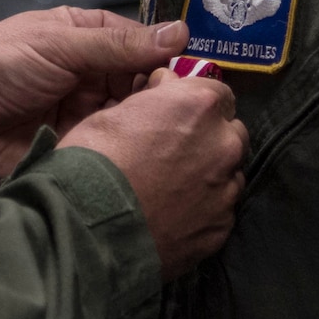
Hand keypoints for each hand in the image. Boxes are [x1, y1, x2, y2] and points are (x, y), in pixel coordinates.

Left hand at [0, 8, 189, 179]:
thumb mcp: (57, 44)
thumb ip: (117, 45)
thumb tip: (180, 33)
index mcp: (90, 41)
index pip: (146, 48)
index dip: (174, 61)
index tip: (204, 78)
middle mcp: (95, 79)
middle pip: (148, 89)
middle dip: (169, 101)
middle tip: (197, 116)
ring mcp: (89, 118)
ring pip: (137, 125)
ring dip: (154, 131)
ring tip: (182, 143)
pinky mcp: (80, 153)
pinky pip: (115, 155)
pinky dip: (132, 158)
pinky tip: (156, 165)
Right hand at [60, 66, 245, 278]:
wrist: (87, 232)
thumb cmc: (93, 164)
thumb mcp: (111, 114)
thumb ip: (153, 98)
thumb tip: (167, 87)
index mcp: (199, 106)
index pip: (218, 93)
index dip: (196, 104)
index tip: (178, 115)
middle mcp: (223, 145)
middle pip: (231, 133)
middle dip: (210, 138)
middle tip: (175, 152)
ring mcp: (226, 190)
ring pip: (229, 174)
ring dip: (209, 175)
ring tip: (172, 189)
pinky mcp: (221, 229)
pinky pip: (219, 211)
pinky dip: (203, 210)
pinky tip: (172, 216)